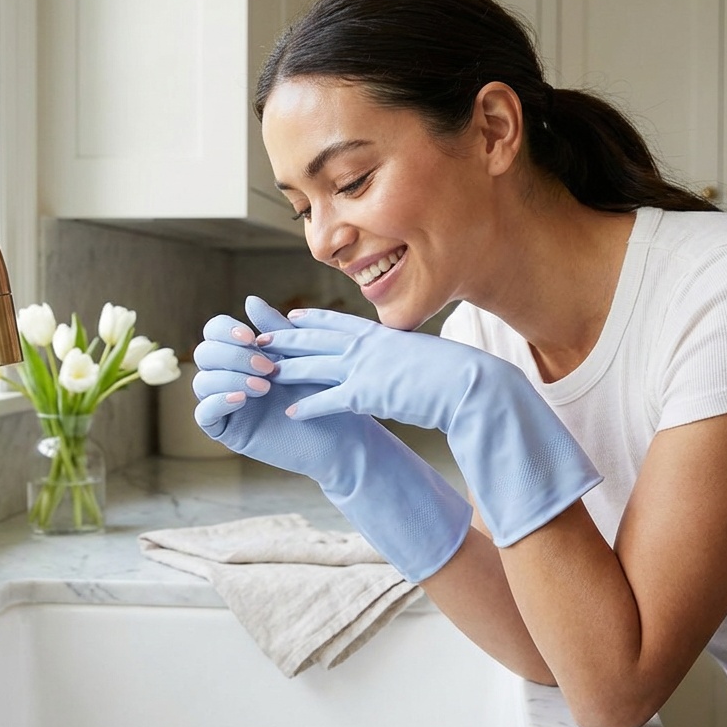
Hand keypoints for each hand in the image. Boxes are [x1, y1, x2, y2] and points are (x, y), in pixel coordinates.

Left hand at [192, 296, 471, 581]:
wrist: (467, 384)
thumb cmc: (453, 373)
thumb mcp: (421, 354)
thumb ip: (402, 353)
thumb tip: (400, 354)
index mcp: (380, 334)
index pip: (338, 322)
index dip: (312, 319)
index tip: (290, 315)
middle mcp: (367, 345)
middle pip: (315, 339)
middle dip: (284, 338)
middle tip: (258, 337)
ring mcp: (364, 368)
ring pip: (313, 365)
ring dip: (285, 368)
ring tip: (260, 370)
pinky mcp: (366, 394)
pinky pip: (327, 400)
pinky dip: (307, 405)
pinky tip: (290, 411)